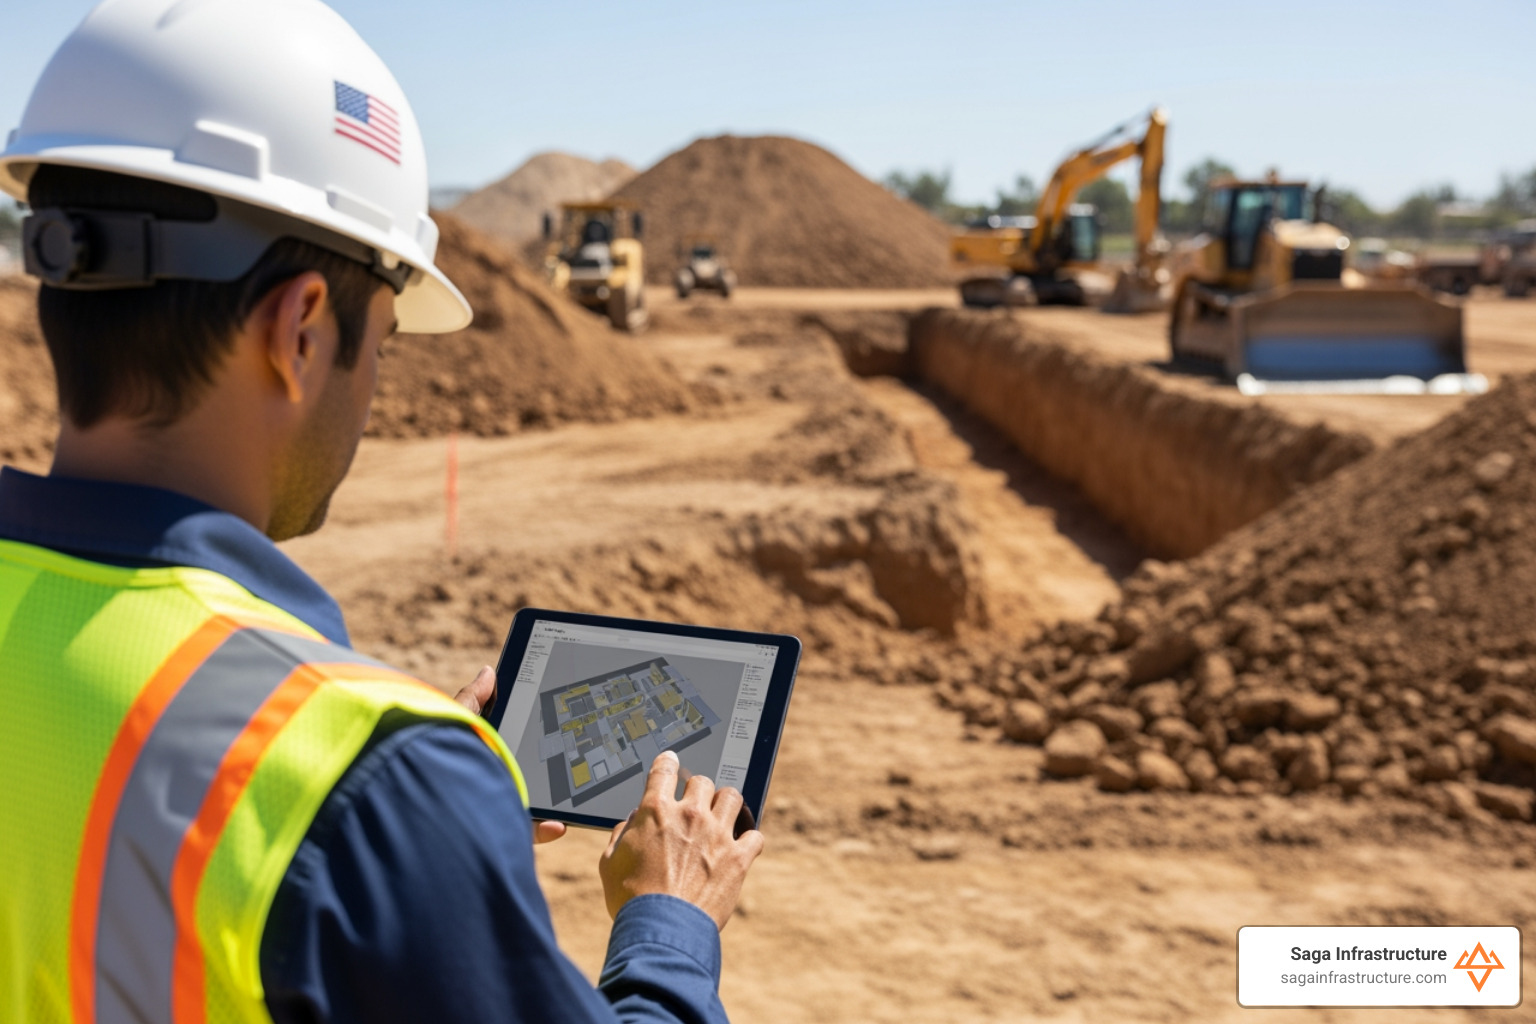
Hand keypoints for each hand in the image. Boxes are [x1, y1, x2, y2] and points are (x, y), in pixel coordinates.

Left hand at [455, 668, 566, 845]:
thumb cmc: (440, 754)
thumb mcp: (459, 720)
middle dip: (541, 768)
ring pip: (527, 801)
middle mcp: (481, 780)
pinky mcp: (496, 827)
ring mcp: (490, 805)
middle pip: (518, 772)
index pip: (500, 743)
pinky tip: (558, 824)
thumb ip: (473, 698)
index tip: (544, 724)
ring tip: (566, 794)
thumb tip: (488, 671)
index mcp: (472, 755)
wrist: (432, 794)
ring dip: (550, 800)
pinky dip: (545, 829)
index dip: (519, 734)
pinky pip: (526, 831)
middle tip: (566, 754)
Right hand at [599, 751, 764, 930]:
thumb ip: (621, 835)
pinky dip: (749, 840)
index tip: (670, 762)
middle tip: (694, 805)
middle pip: (702, 781)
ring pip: (732, 797)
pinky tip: (742, 847)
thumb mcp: (610, 863)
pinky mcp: (738, 858)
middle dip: (697, 791)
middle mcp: (690, 815)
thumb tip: (632, 822)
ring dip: (725, 805)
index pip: (664, 770)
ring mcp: (717, 834)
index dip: (667, 762)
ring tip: (720, 818)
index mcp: (656, 811)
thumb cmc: (630, 900)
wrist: (660, 930)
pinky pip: (755, 835)